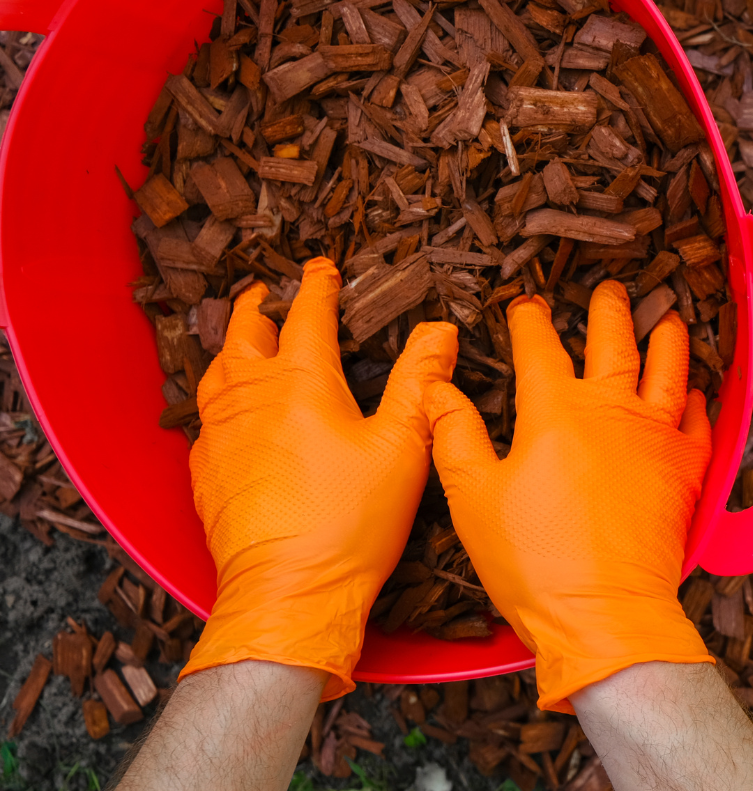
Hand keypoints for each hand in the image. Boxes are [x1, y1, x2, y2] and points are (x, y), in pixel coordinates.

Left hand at [184, 257, 456, 699]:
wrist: (288, 591)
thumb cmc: (350, 523)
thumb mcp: (403, 447)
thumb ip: (422, 382)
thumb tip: (440, 331)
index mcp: (302, 382)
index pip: (308, 315)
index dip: (319, 286)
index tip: (324, 268)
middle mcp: (251, 397)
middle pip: (245, 331)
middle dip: (259, 305)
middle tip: (270, 292)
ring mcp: (221, 434)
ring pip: (217, 370)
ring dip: (232, 345)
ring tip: (245, 339)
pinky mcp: (206, 471)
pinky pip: (205, 417)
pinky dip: (219, 395)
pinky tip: (231, 409)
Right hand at [425, 282, 713, 710]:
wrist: (603, 611)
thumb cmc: (533, 561)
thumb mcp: (472, 497)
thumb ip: (455, 435)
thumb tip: (437, 390)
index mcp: (554, 410)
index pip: (539, 349)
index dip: (530, 322)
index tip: (526, 305)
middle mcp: (612, 410)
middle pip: (614, 342)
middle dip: (610, 310)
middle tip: (612, 290)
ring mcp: (656, 436)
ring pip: (669, 369)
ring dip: (668, 338)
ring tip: (668, 317)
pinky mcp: (686, 469)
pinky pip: (699, 421)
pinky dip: (698, 401)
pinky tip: (696, 393)